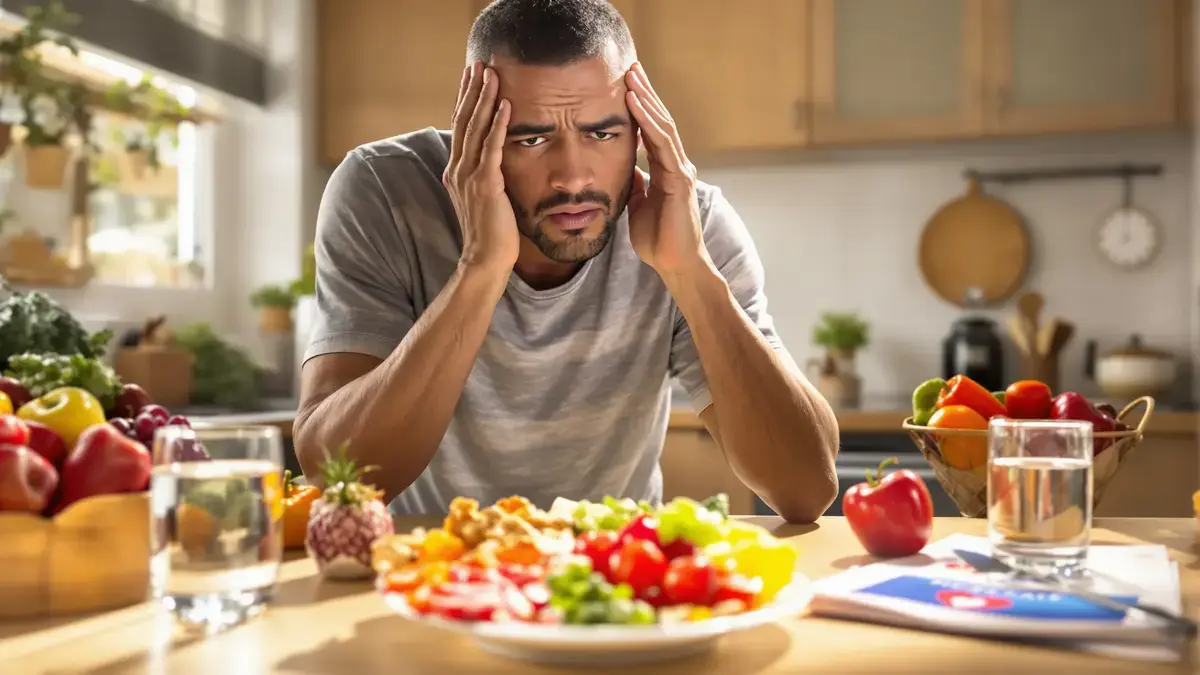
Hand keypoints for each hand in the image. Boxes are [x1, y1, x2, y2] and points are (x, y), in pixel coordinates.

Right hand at [444, 62, 516, 273]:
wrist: (485, 259)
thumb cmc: (491, 231)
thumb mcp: (484, 196)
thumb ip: (485, 174)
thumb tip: (495, 157)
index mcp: (455, 171)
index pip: (459, 127)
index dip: (465, 99)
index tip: (471, 76)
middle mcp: (457, 169)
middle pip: (463, 120)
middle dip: (472, 90)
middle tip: (479, 64)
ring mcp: (468, 177)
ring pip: (474, 128)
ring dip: (484, 99)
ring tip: (491, 74)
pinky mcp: (485, 185)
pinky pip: (491, 148)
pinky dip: (497, 124)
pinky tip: (505, 105)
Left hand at [624, 62, 708, 277]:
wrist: (674, 265)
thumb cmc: (658, 240)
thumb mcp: (639, 206)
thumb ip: (636, 185)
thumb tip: (628, 169)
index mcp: (665, 170)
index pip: (652, 130)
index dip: (640, 106)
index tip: (625, 84)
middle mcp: (676, 165)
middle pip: (660, 120)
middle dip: (644, 92)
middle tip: (630, 66)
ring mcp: (680, 171)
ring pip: (662, 126)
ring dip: (646, 99)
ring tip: (631, 76)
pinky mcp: (679, 180)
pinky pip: (662, 145)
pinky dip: (648, 123)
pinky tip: (635, 105)